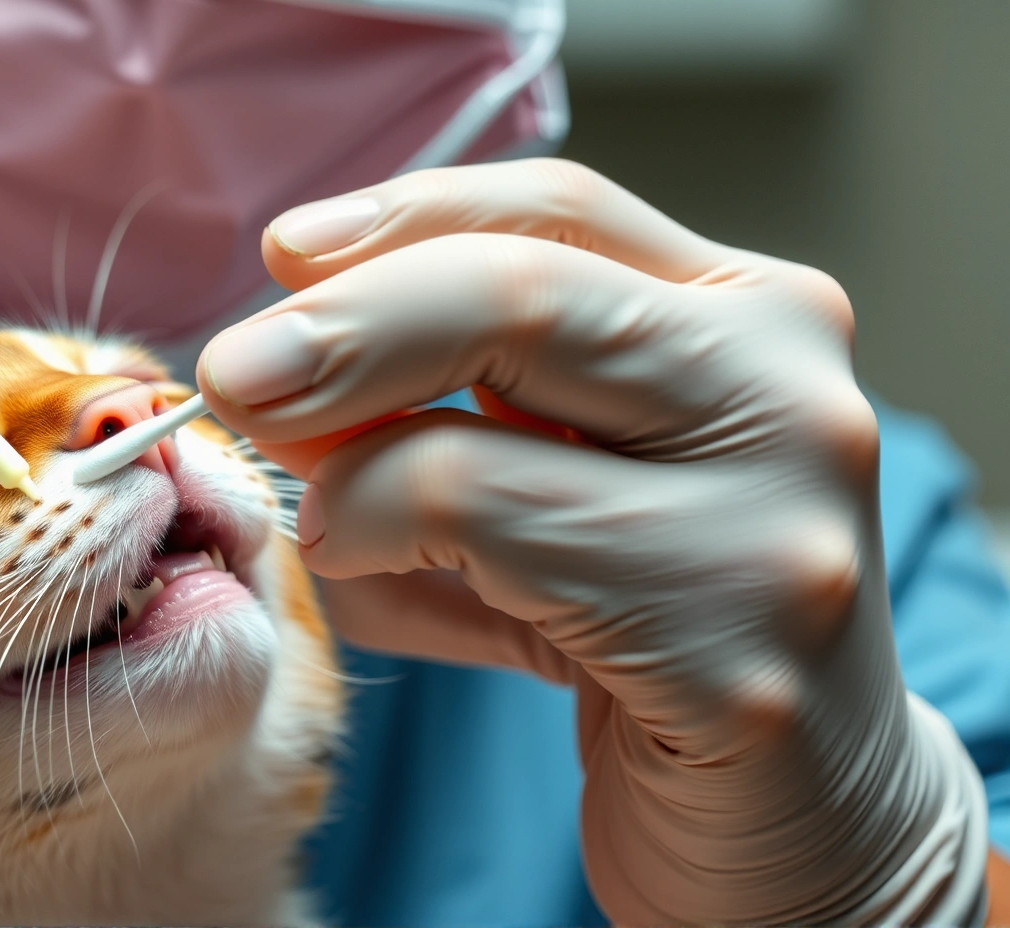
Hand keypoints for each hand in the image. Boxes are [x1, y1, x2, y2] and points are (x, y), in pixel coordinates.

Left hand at [199, 160, 989, 924]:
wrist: (798, 819)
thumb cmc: (647, 633)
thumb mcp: (551, 477)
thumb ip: (451, 397)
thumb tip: (279, 349)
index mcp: (754, 320)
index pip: (557, 210)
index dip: (401, 217)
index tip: (283, 255)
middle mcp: (789, 397)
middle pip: (514, 290)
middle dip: (336, 326)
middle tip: (230, 372)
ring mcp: (775, 527)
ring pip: (474, 442)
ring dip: (343, 470)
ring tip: (313, 515)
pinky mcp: (730, 659)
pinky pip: (479, 558)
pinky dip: (373, 549)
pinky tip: (363, 578)